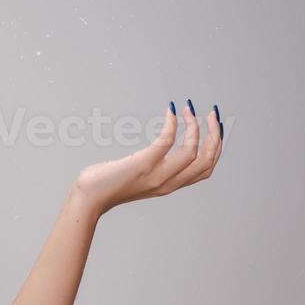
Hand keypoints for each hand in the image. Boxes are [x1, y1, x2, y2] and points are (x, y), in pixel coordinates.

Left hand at [73, 100, 223, 216]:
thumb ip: (154, 167)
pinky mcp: (143, 164)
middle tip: (212, 114)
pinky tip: (170, 112)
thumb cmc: (107, 184)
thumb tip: (159, 147)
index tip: (215, 127)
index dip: (216, 147)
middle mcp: (168, 182)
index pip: (206, 169)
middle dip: (215, 134)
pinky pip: (167, 141)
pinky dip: (172, 124)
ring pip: (193, 151)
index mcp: (170, 185)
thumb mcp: (140, 177)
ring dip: (195, 126)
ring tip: (190, 108)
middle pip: (207, 160)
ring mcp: (157, 174)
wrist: (88, 196)